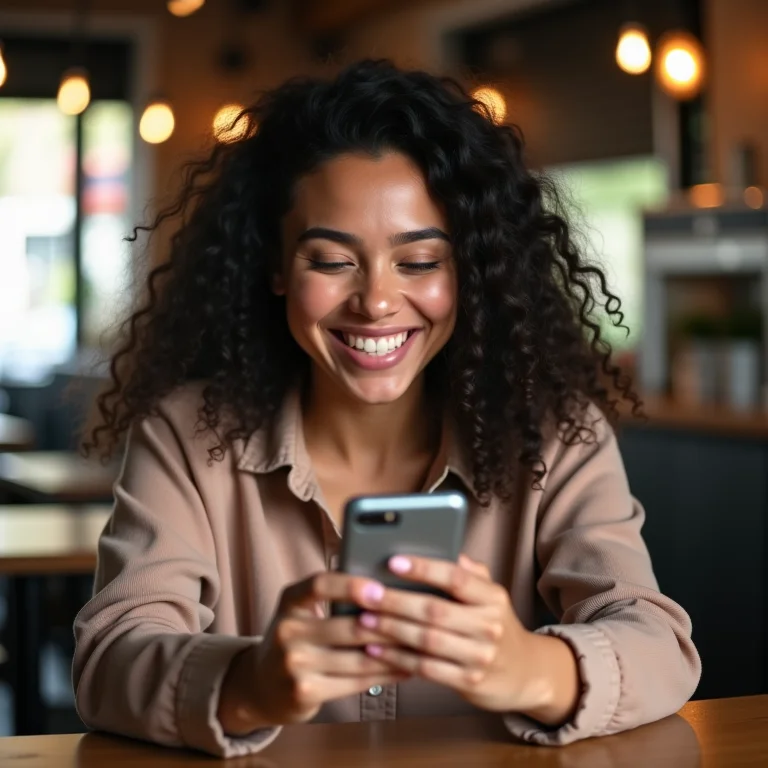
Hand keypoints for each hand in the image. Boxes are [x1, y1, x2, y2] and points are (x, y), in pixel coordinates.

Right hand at [218, 571, 408, 733]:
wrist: (260, 685)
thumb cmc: (296, 638)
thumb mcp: (302, 610)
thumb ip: (332, 595)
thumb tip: (387, 583)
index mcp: (290, 600)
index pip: (320, 585)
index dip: (350, 586)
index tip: (380, 587)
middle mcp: (287, 630)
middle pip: (348, 627)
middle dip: (390, 626)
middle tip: (422, 621)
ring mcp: (294, 664)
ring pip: (358, 658)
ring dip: (395, 653)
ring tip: (422, 646)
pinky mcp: (304, 692)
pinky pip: (356, 683)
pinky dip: (386, 675)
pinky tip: (406, 668)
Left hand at [351, 554, 579, 723]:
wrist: (526, 673)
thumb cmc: (496, 625)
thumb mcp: (491, 596)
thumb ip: (470, 573)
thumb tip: (449, 549)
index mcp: (492, 597)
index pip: (456, 577)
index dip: (424, 569)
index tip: (393, 561)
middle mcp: (489, 625)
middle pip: (435, 610)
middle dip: (396, 601)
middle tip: (367, 594)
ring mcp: (480, 656)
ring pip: (427, 640)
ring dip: (391, 630)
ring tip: (364, 619)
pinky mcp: (468, 682)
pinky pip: (426, 668)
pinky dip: (397, 658)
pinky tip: (375, 649)